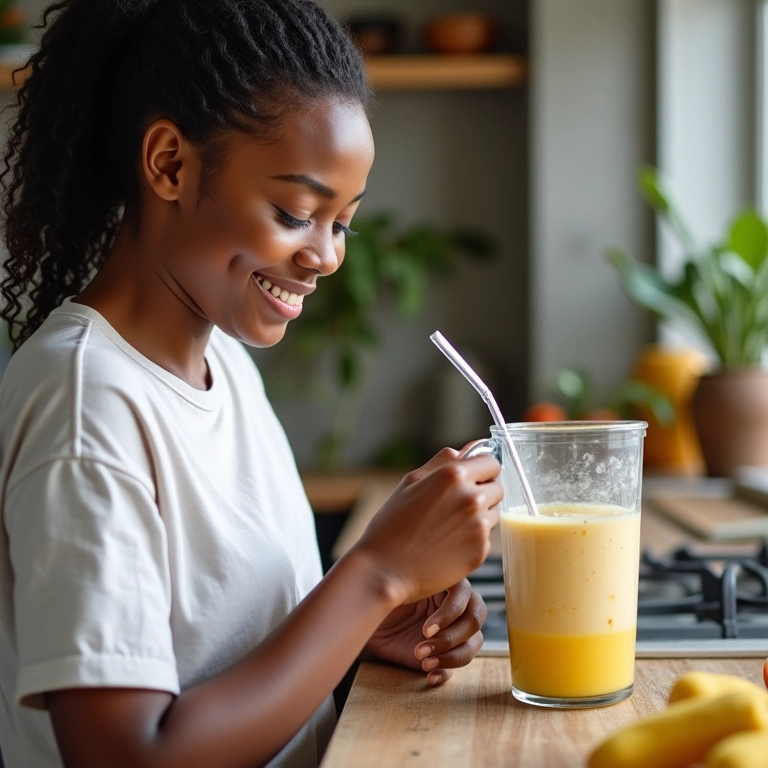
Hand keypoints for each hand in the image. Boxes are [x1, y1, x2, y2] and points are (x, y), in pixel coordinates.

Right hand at [350, 447, 502, 604]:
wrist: (385, 569)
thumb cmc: (392, 524)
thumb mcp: (411, 481)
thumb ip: (443, 461)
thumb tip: (467, 449)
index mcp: (454, 476)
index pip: (491, 462)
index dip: (482, 468)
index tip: (474, 476)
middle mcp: (472, 499)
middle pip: (497, 487)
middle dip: (483, 491)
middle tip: (456, 504)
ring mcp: (479, 527)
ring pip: (494, 513)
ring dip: (480, 515)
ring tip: (449, 525)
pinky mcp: (481, 552)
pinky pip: (487, 538)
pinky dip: (473, 538)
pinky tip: (449, 543)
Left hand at [366, 579, 485, 685]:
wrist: (366, 618)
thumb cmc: (380, 597)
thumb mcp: (394, 588)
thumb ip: (412, 585)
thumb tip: (428, 582)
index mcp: (445, 585)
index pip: (465, 596)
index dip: (450, 614)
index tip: (425, 629)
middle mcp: (454, 607)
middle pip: (475, 620)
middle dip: (451, 637)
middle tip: (423, 647)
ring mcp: (451, 632)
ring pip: (473, 644)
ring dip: (451, 656)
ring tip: (423, 662)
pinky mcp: (442, 654)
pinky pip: (457, 667)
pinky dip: (446, 673)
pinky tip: (430, 677)